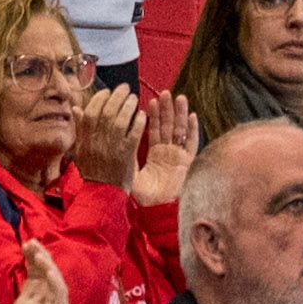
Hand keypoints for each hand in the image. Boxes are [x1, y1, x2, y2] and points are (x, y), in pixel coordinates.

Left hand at [0, 238, 71, 303]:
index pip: (32, 281)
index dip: (31, 262)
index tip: (24, 245)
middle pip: (44, 280)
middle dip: (40, 259)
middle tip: (31, 242)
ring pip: (55, 287)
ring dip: (49, 268)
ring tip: (38, 252)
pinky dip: (56, 286)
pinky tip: (47, 272)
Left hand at [130, 86, 202, 206]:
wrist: (157, 211)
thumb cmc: (144, 196)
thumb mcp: (131, 173)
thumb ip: (125, 156)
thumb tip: (110, 142)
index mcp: (157, 155)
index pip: (155, 130)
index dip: (154, 115)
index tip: (151, 100)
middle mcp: (170, 154)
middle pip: (169, 126)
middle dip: (167, 109)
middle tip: (165, 92)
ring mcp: (180, 157)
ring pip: (180, 131)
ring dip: (180, 114)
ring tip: (178, 97)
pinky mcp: (187, 163)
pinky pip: (191, 144)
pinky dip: (192, 130)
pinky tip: (191, 116)